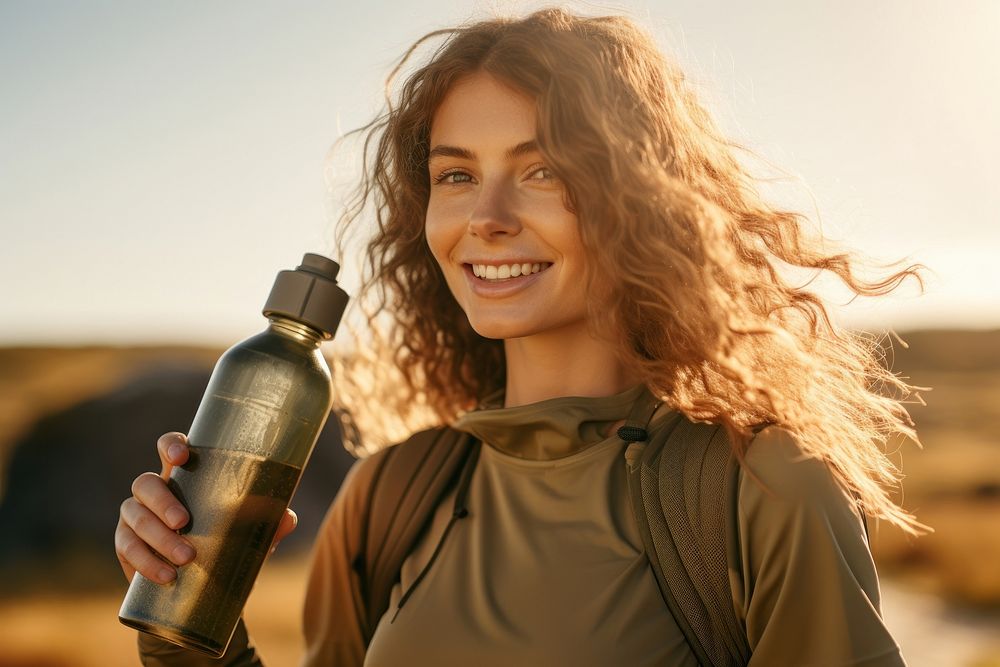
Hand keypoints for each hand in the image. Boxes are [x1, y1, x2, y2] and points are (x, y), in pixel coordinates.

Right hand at [115, 432, 297, 583]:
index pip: (170, 448)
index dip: (170, 445)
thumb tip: (288, 518)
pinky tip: (167, 574)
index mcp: (185, 477)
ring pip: (134, 515)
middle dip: (163, 501)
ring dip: (158, 537)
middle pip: (145, 483)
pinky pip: (127, 548)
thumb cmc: (228, 545)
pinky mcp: (126, 544)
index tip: (180, 455)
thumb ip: (269, 525)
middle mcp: (155, 491)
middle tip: (184, 522)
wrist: (205, 588)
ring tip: (186, 558)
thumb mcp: (250, 535)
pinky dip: (146, 561)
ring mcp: (136, 516)